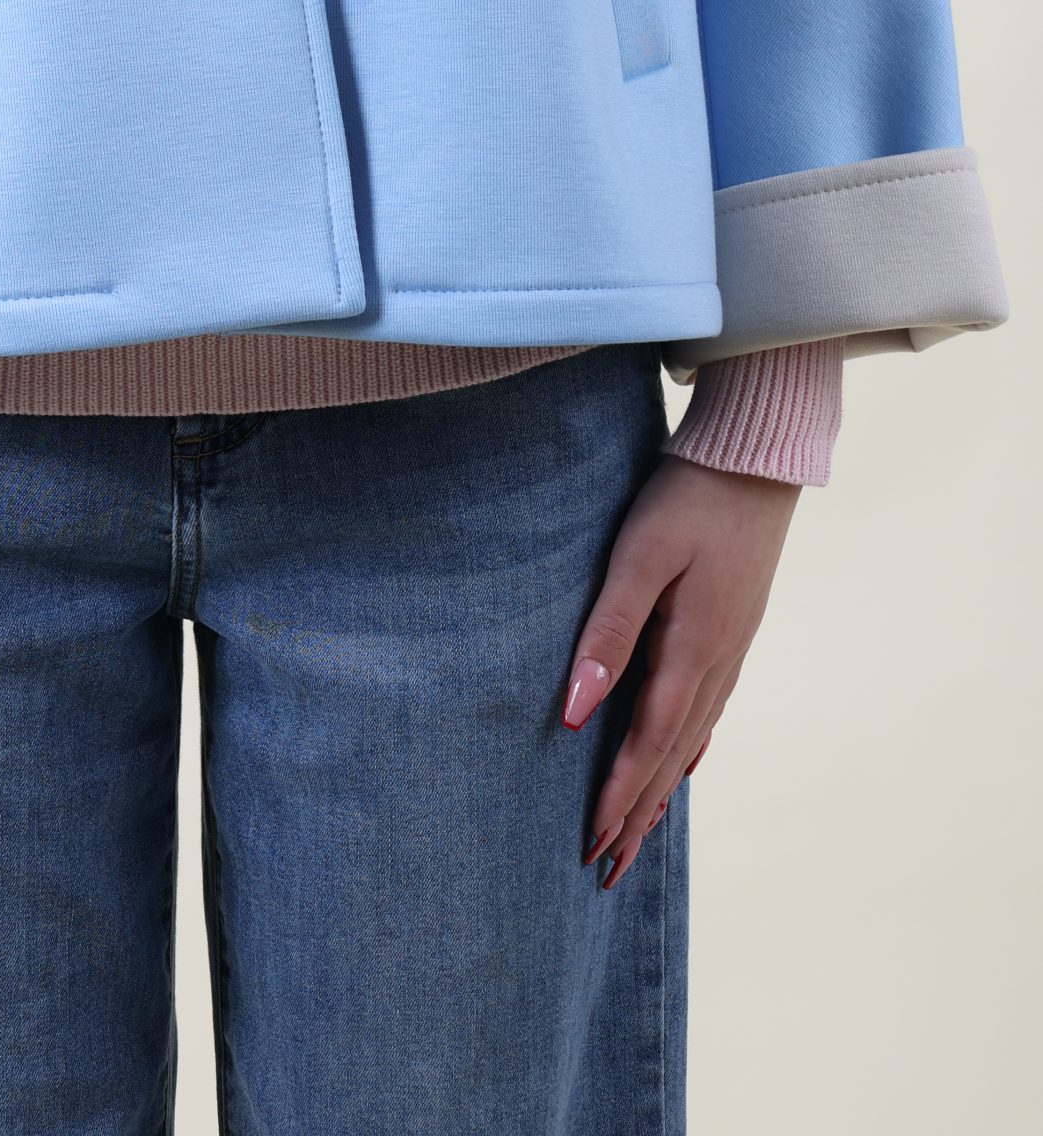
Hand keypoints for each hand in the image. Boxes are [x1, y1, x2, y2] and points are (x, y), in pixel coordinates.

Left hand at [561, 453, 800, 885]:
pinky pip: (706, 710)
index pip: (647, 743)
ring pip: (689, 739)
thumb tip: (574, 711)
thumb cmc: (689, 499)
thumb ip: (609, 632)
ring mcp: (731, 649)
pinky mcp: (733, 630)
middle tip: (606, 872)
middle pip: (671, 757)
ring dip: (659, 791)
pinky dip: (685, 750)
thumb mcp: (641, 557)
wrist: (756, 459)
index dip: (617, 796)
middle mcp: (718, 662)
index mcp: (694, 650)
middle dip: (636, 814)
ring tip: (635, 836)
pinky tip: (678, 764)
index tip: (590, 846)